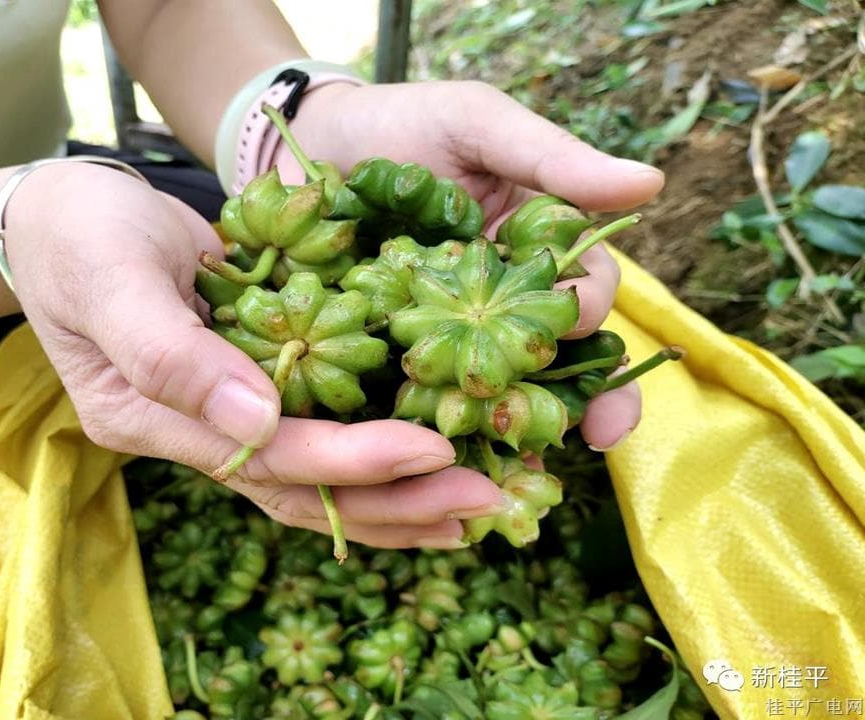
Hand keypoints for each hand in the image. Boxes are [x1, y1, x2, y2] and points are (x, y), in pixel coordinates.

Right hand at [3, 163, 502, 548]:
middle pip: (299, 490)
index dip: (349, 460)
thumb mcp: (113, 278)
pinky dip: (371, 457)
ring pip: (311, 480)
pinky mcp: (243, 388)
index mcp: (147, 419)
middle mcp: (188, 434)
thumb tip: (256, 420)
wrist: (59, 213)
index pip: (263, 459)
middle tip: (485, 503)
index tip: (432, 450)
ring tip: (473, 507)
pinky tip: (426, 465)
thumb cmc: (79, 232)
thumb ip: (171, 353)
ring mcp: (216, 417)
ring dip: (392, 498)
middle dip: (392, 501)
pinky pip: (312, 435)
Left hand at [285, 80, 665, 450]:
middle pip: (552, 363)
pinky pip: (416, 401)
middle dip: (581, 402)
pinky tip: (435, 456)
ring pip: (490, 395)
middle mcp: (498, 309)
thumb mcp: (478, 124)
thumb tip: (651, 184)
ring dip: (510, 428)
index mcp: (532, 257)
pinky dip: (430, 430)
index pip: (583, 294)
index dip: (594, 315)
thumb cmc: (404, 125)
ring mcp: (444, 340)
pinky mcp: (389, 359)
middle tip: (595, 436)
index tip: (582, 324)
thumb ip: (552, 160)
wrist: (309, 144)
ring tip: (518, 461)